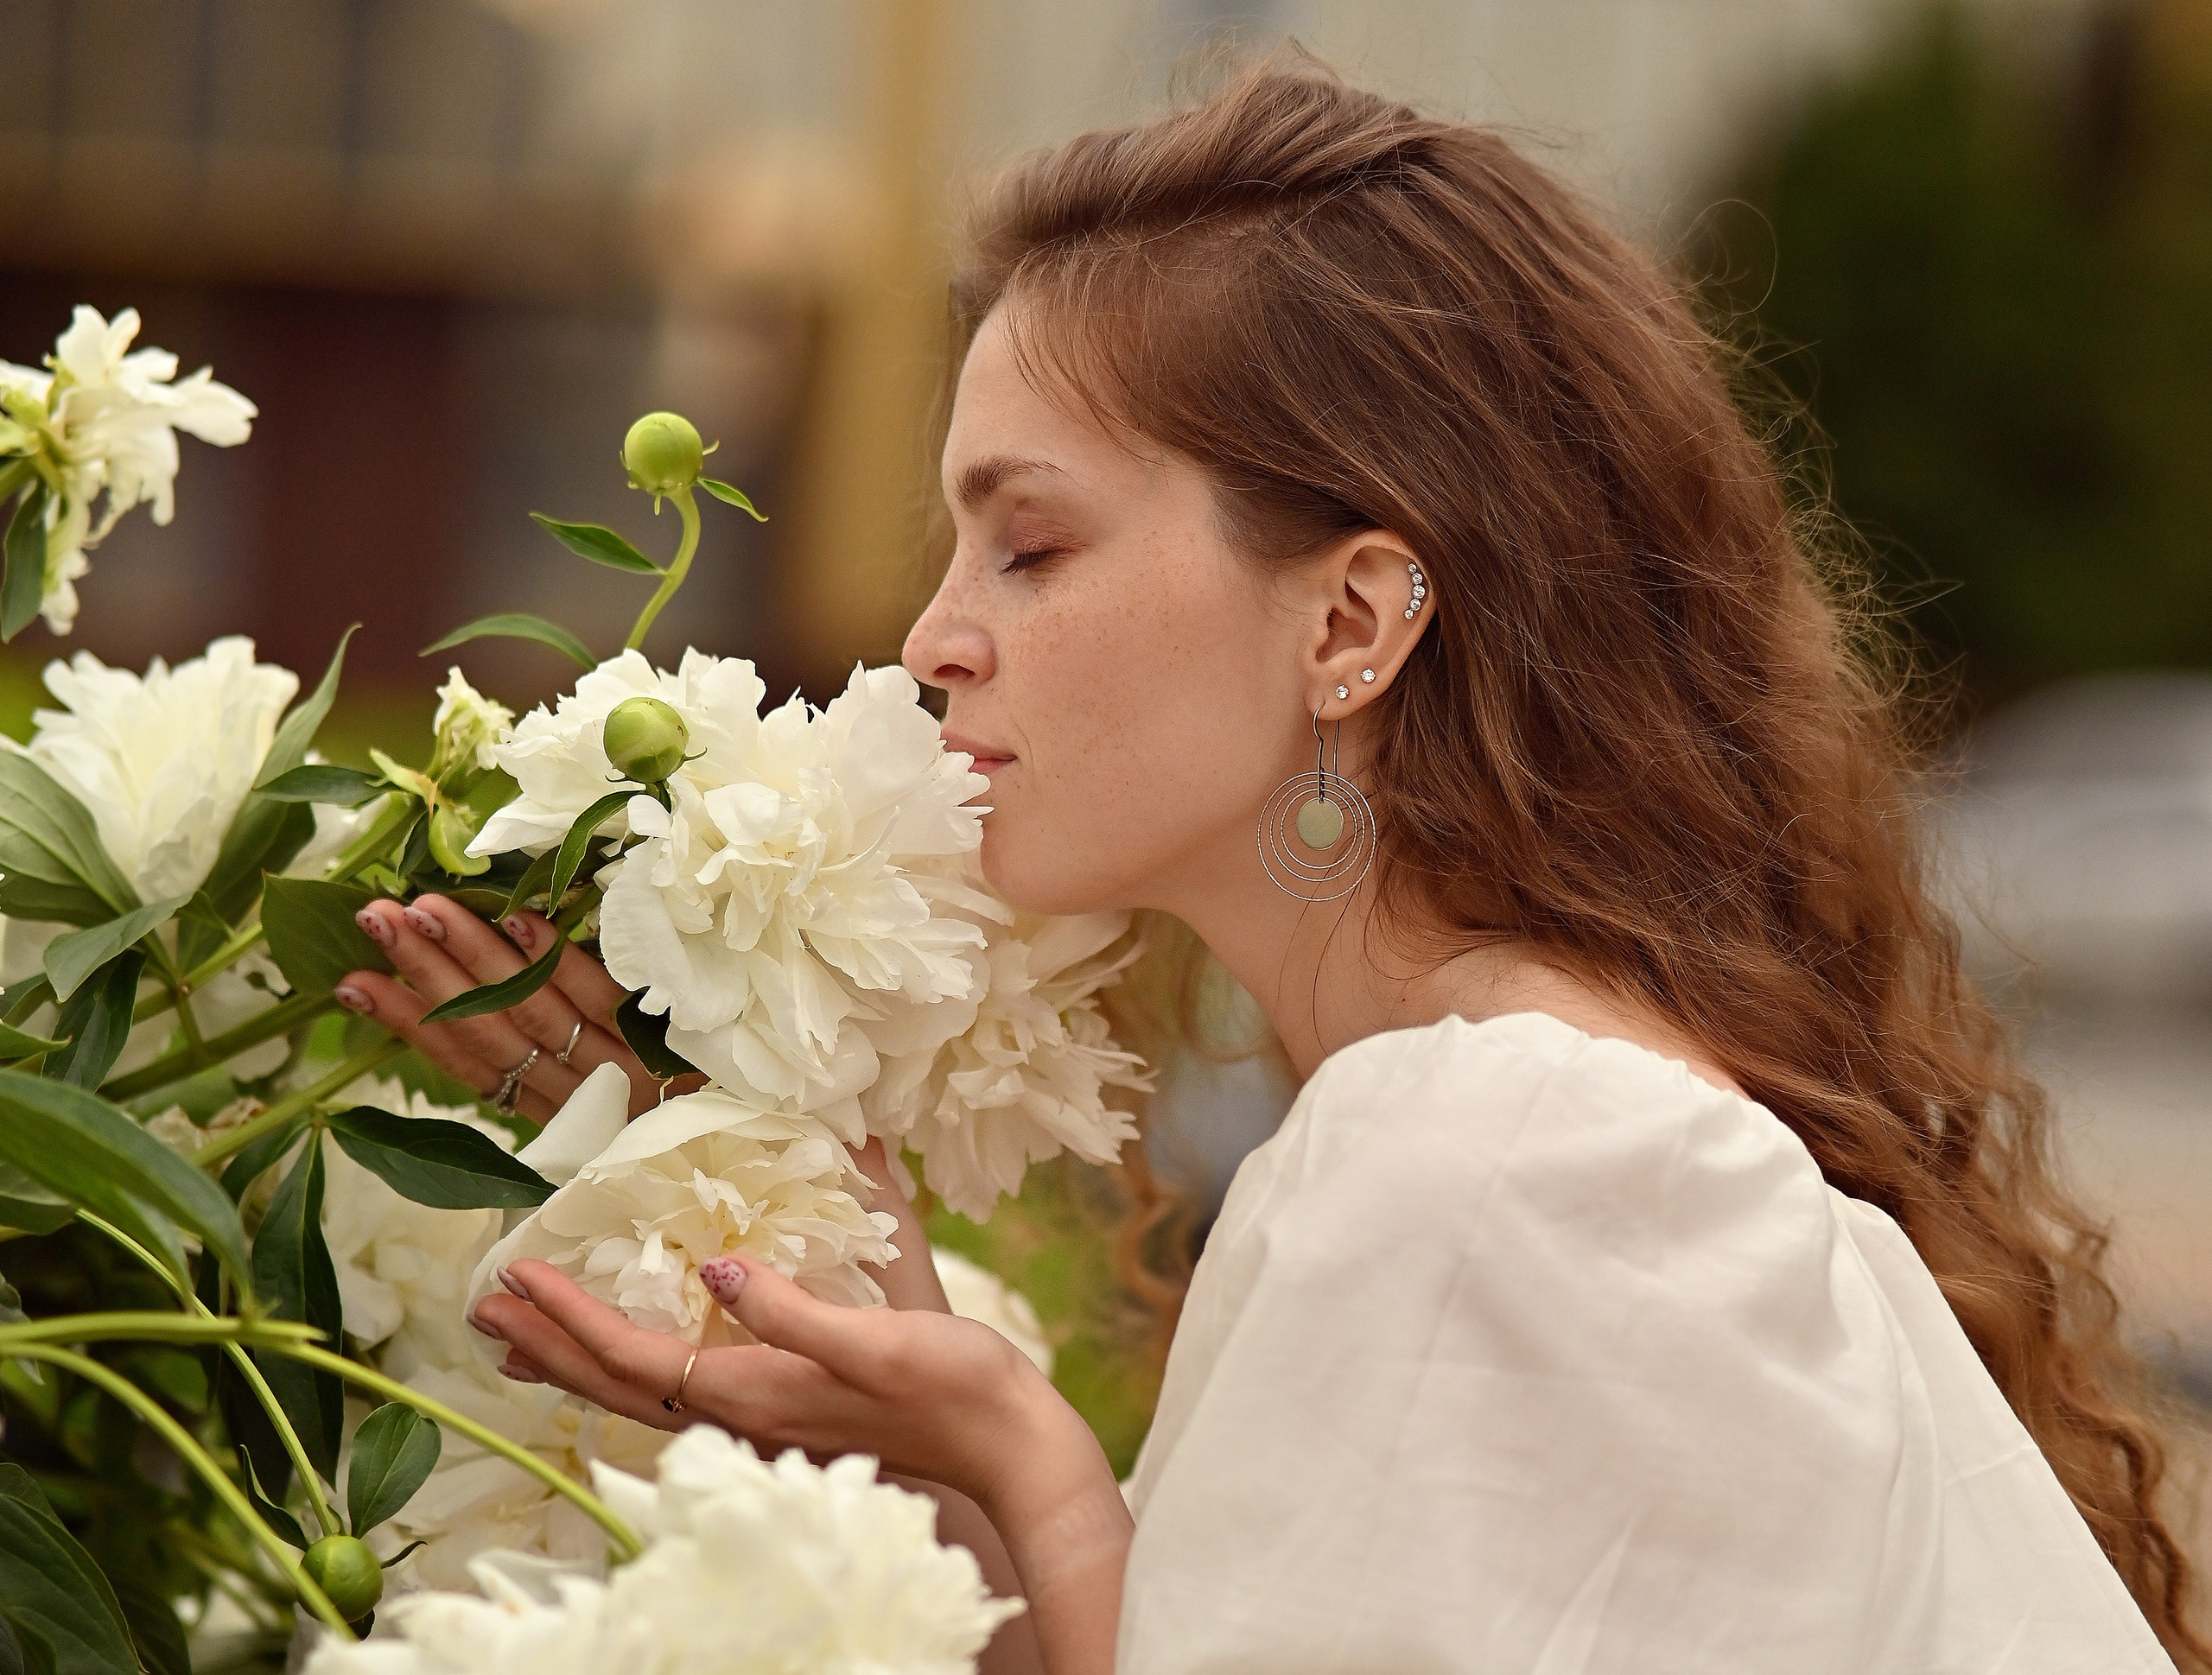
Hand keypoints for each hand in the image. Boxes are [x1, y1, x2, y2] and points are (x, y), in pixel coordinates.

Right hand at [337, 895, 687, 1121]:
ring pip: (531, 1011)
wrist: (776, 1137)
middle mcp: (581, 1092)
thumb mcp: (616, 1106)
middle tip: (373, 918)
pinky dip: (559, 963)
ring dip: (472, 957)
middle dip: (424, 972)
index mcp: (560, 1112)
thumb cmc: (695, 1115)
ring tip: (419, 908)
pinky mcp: (670, 1048)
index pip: (469, 1064)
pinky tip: (520, 920)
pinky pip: (605, 1003)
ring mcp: (622, 1070)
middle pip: (488, 1028)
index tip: (351, 981)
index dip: (409, 1023)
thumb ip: (564, 1062)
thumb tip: (496, 978)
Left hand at [474, 1256, 1063, 1499]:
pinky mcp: (783, 1418)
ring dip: (577, 1364)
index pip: (633, 1356)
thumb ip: (788, 1307)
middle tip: (483, 1309)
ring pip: (641, 1397)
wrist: (1003, 1442)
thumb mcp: (871, 1333)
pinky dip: (631, 1373)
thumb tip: (717, 1267)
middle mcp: (742, 1417)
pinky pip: (677, 1398)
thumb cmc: (947, 1382)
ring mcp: (760, 1424)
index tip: (516, 1276)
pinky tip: (633, 1361)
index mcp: (752, 1392)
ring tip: (525, 1341)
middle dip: (547, 1347)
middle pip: (617, 1386)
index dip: (569, 1318)